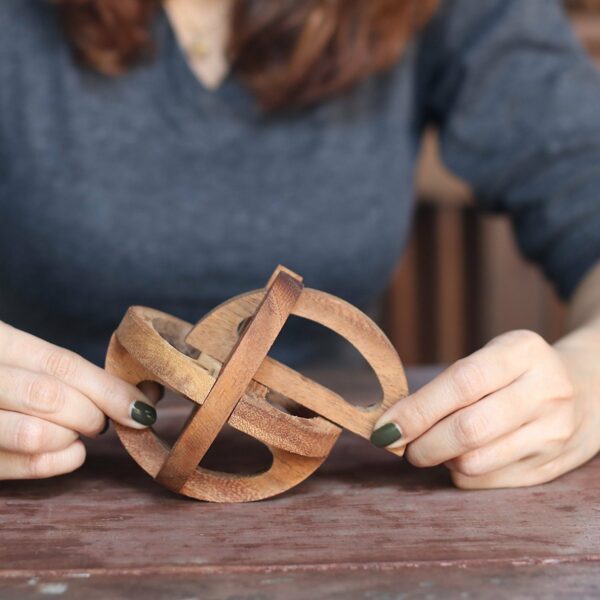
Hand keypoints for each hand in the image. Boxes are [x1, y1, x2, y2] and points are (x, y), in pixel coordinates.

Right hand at [0, 321, 159, 479]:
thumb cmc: (1, 375)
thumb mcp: (19, 357)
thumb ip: (67, 373)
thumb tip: (144, 394)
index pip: (62, 365)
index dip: (109, 389)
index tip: (143, 408)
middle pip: (52, 397)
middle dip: (92, 414)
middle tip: (101, 420)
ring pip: (37, 434)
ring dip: (72, 436)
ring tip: (79, 432)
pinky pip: (21, 466)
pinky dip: (58, 463)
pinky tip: (69, 453)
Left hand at [370, 329, 599, 488]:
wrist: (588, 390)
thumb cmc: (518, 373)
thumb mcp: (492, 357)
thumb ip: (449, 384)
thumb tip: (395, 423)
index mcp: (523, 352)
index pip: (462, 383)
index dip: (417, 409)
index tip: (386, 427)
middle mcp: (546, 391)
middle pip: (468, 429)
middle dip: (423, 444)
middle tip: (403, 445)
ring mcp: (554, 433)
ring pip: (475, 462)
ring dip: (441, 460)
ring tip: (435, 446)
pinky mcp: (552, 466)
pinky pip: (487, 481)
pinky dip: (461, 474)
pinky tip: (463, 457)